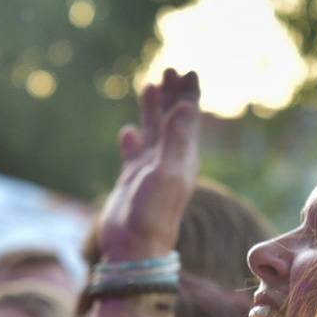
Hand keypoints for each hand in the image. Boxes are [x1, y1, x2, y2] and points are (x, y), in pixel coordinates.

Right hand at [97, 68, 200, 261]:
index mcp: (183, 158)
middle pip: (172, 120)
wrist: (134, 248)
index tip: (188, 70)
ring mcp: (149, 171)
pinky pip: (134, 153)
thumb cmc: (152, 215)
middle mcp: (169, 162)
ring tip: (150, 86)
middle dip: (172, 95)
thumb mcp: (167, 173)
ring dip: (153, 110)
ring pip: (153, 132)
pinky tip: (129, 132)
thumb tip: (187, 106)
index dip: (188, 94)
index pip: (188, 118)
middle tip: (170, 68)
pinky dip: (133, 140)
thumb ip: (176, 140)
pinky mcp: (132, 181)